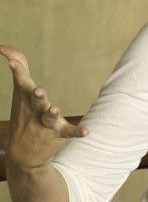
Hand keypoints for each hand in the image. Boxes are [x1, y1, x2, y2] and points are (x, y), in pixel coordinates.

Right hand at [1, 45, 87, 170]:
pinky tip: (86, 131)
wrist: (22, 153)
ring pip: (49, 118)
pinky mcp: (58, 133)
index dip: (18, 71)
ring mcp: (45, 123)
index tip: (12, 61)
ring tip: (55, 109)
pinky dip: (77, 132)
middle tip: (38, 90)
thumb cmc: (23, 115)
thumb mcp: (20, 92)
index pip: (22, 82)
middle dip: (37, 96)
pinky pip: (69, 132)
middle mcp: (34, 110)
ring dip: (52, 114)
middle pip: (36, 101)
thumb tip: (5, 48)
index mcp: (26, 98)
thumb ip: (20, 69)